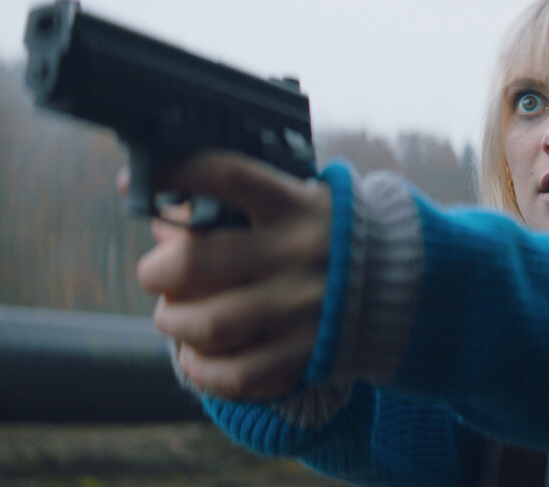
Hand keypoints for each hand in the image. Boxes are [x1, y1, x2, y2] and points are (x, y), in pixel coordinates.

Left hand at [123, 152, 331, 398]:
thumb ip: (237, 210)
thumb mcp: (300, 205)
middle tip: (156, 273)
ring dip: (173, 322)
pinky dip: (203, 369)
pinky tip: (197, 357)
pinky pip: (237, 375)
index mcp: (296, 205)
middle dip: (155, 271)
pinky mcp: (307, 354)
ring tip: (174, 316)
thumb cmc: (336, 238)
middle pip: (194, 262)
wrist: (412, 283)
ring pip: (207, 324)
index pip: (227, 175)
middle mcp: (298, 254)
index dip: (174, 174)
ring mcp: (303, 308)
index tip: (137, 182)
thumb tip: (165, 222)